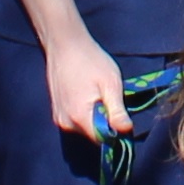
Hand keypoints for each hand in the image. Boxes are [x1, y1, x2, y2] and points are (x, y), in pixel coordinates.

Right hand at [43, 29, 131, 145]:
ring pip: (85, 128)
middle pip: (93, 135)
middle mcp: (66, 123)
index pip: (103, 140)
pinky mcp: (56, 112)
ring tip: (97, 94)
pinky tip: (87, 94)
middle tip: (109, 99)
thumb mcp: (110, 83)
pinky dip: (85, 113)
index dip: (116, 132)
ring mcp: (58, 118)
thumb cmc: (90, 60)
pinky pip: (76, 121)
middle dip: (105, 123)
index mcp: (79, 118)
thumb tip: (126, 131)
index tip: (122, 116)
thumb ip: (117, 111)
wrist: (64, 44)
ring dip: (95, 117)